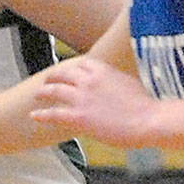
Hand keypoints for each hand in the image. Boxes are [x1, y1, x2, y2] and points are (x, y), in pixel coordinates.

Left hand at [30, 57, 160, 146]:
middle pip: (63, 74)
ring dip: (43, 92)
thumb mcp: (129, 84)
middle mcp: (89, 80)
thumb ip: (115, 82)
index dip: (71, 68)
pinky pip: (54, 114)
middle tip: (47, 81)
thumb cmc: (146, 106)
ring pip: (55, 90)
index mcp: (103, 69)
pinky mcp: (79, 116)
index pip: (80, 63)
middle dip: (53, 77)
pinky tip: (34, 115)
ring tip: (37, 95)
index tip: (67, 71)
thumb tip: (113, 87)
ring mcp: (82, 98)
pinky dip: (42, 114)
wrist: (150, 120)